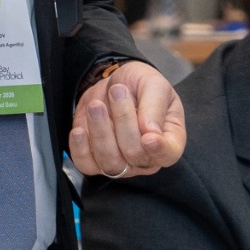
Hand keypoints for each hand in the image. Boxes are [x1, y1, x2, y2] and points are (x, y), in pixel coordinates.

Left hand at [70, 61, 185, 177]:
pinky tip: (80, 131)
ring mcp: (121, 162)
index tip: (148, 137)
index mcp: (169, 139)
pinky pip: (87, 165)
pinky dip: (81, 148)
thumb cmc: (140, 86)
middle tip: (118, 91)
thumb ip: (155, 106)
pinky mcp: (95, 160)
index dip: (159, 149)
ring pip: (110, 162)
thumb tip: (150, 131)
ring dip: (100, 132)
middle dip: (123, 120)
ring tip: (96, 105)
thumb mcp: (154, 84)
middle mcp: (147, 157)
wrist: (113, 85)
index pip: (168, 154)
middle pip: (135, 154)